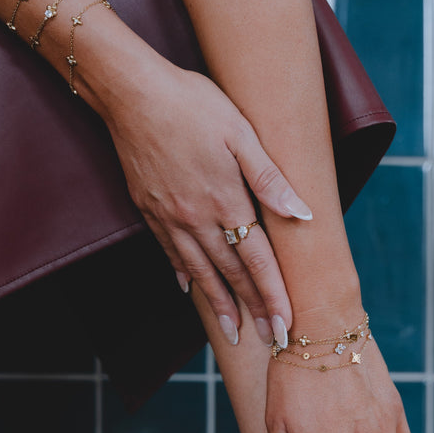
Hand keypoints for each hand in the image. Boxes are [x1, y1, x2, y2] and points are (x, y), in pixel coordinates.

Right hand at [100, 51, 310, 344]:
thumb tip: (303, 214)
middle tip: (268, 341)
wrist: (130, 92)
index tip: (285, 326)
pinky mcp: (149, 210)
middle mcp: (196, 218)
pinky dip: (184, 275)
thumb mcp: (241, 133)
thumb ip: (270, 179)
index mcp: (225, 200)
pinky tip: (190, 290)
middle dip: (252, 309)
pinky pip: (170, 252)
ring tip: (231, 333)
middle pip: (231, 273)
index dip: (273, 295)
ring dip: (218, 305)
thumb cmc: (193, 103)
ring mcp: (169, 217)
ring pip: (200, 271)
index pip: (257, 260)